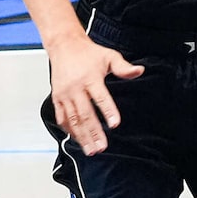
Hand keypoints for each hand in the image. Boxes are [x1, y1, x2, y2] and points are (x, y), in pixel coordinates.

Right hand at [47, 32, 141, 156]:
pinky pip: (62, 117)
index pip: (100, 97)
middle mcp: (76, 88)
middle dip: (94, 132)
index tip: (115, 123)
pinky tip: (77, 140)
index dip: (108, 110)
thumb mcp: (109, 56)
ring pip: (73, 119)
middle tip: (102, 147)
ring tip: (90, 150)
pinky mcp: (57, 98)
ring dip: (82, 136)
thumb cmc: (88, 53)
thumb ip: (123, 67)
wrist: (64, 46)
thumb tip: (139, 71)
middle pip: (85, 113)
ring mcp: (64, 95)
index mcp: (90, 78)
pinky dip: (69, 130)